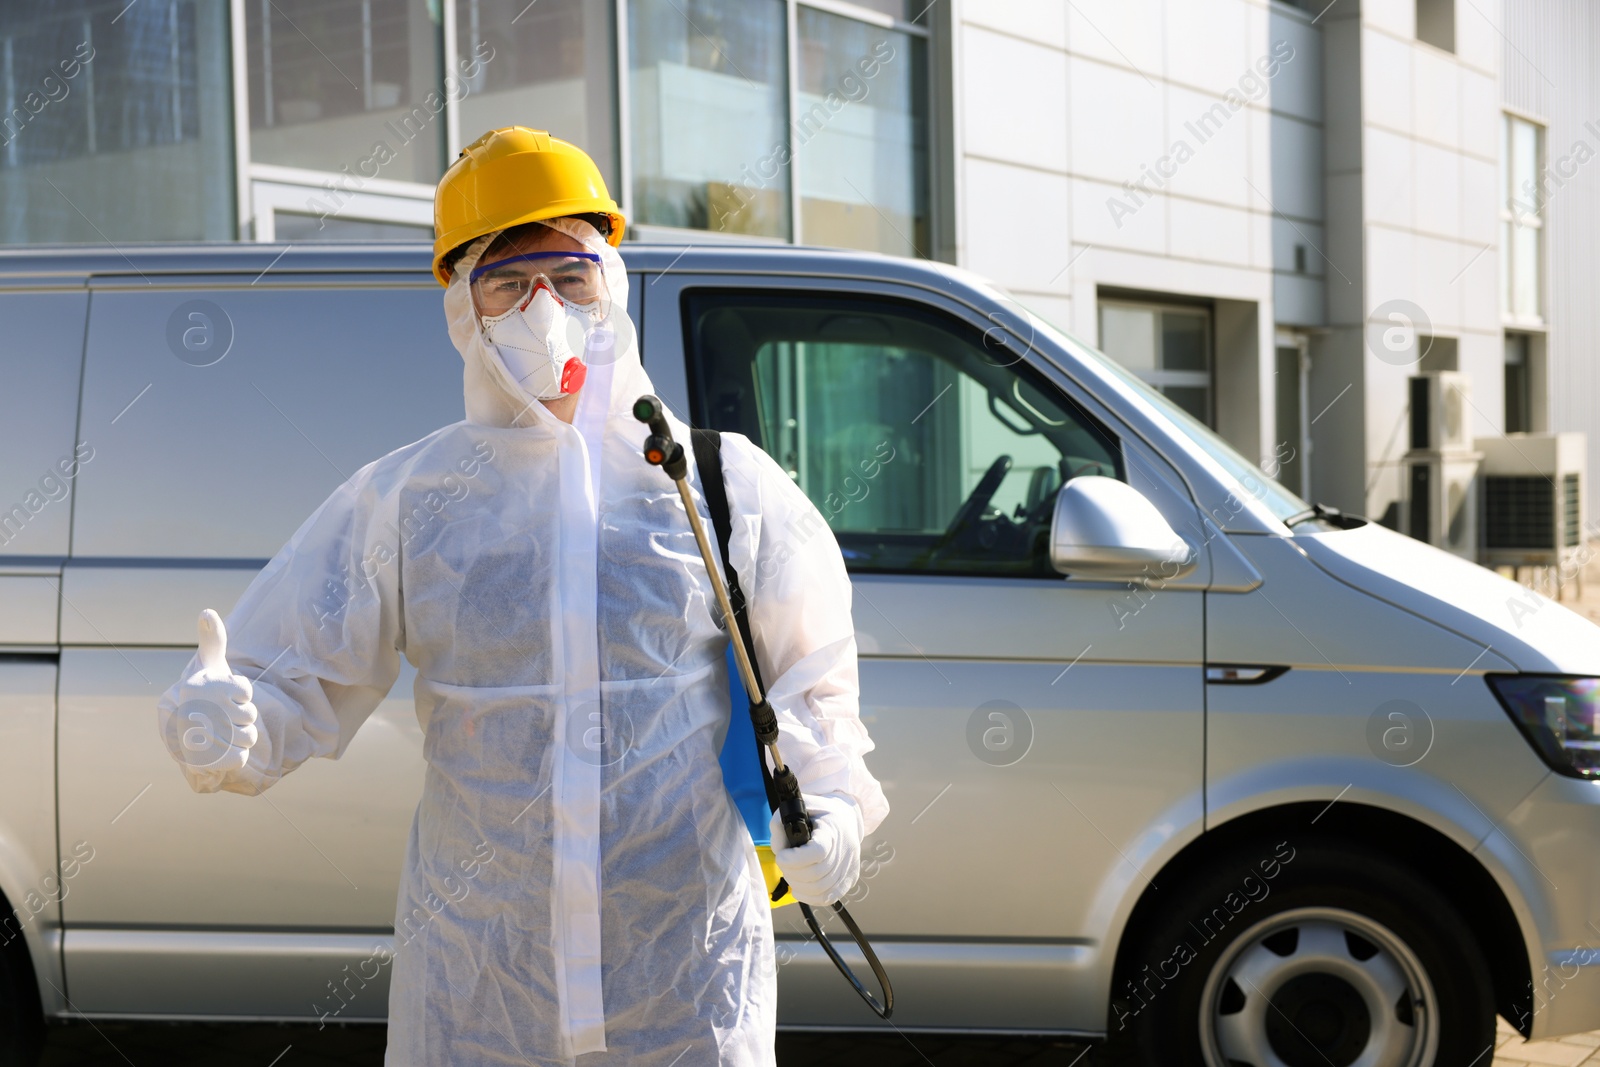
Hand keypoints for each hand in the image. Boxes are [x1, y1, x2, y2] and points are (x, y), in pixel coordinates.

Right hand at [168, 609, 257, 771]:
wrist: (187, 731)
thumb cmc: (206, 692)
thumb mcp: (211, 663)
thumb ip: (213, 639)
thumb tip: (207, 612)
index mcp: (198, 687)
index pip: (246, 691)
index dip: (244, 693)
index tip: (228, 693)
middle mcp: (194, 712)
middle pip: (250, 715)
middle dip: (245, 715)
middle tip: (227, 714)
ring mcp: (197, 739)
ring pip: (249, 737)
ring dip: (245, 735)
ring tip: (228, 730)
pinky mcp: (203, 762)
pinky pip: (239, 758)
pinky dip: (238, 754)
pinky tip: (225, 747)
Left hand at [769, 793, 863, 905]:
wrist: (845, 818)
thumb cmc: (818, 814)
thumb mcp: (798, 808)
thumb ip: (780, 823)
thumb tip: (778, 848)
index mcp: (832, 830)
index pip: (817, 852)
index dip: (795, 859)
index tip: (782, 855)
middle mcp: (844, 850)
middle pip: (815, 874)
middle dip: (791, 872)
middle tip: (784, 863)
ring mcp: (849, 867)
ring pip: (819, 890)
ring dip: (798, 885)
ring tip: (790, 874)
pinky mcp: (849, 879)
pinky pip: (827, 898)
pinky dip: (809, 897)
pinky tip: (799, 887)